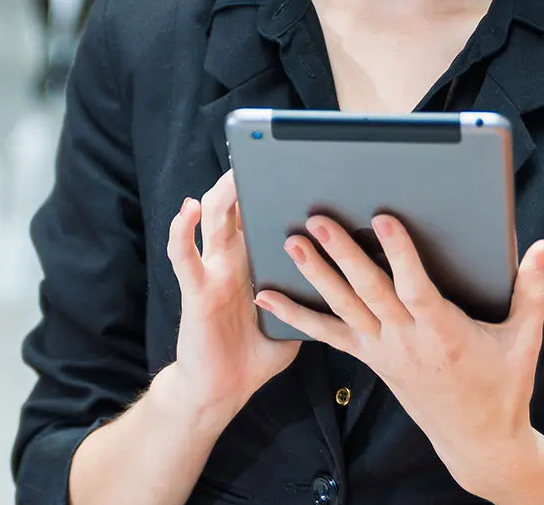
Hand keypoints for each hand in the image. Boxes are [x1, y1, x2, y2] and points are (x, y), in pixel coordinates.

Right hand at [166, 171, 300, 425]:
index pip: (262, 214)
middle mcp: (231, 259)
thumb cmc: (257, 354)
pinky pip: (183, 255)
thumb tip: (361, 278)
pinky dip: (182, 230)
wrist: (221, 390)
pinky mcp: (195, 289)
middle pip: (238, 207)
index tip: (296, 163)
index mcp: (255, 262)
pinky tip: (188, 209)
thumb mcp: (296, 318)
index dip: (273, 189)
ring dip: (220, 193)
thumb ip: (315, 295)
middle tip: (266, 154)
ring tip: (234, 172)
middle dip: (248, 179)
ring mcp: (211, 271)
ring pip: (211, 220)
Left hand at [257, 219, 543, 503]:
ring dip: (315, 275)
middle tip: (318, 220)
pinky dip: (296, 316)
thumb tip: (543, 246)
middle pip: (368, 292)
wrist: (477, 441)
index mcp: (444, 333)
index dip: (400, 254)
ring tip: (290, 243)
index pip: (416, 287)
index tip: (384, 219)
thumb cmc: (503, 386)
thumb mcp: (525, 339)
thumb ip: (534, 290)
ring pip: (343, 308)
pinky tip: (267, 297)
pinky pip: (328, 336)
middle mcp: (407, 341)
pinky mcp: (371, 360)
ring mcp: (384, 352)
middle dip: (342, 254)